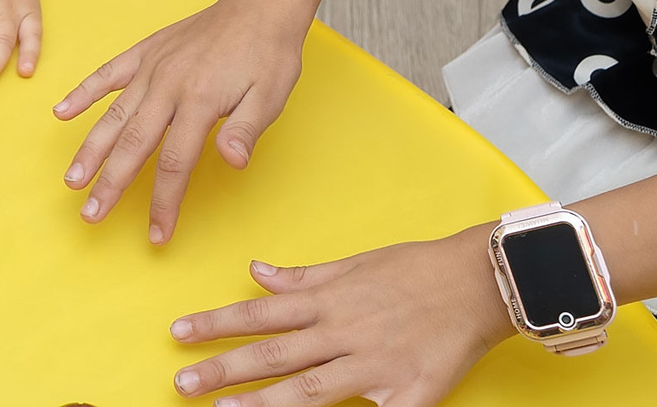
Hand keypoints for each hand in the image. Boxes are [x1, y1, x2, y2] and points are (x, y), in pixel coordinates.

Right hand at [55, 0, 311, 243]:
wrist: (259, 7)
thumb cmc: (269, 56)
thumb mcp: (271, 96)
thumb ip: (246, 130)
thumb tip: (233, 162)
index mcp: (199, 100)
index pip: (176, 163)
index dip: (164, 202)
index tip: (156, 234)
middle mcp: (167, 85)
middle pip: (133, 143)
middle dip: (110, 183)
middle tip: (90, 215)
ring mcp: (152, 67)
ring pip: (114, 114)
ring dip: (90, 148)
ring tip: (72, 178)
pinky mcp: (145, 52)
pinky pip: (107, 74)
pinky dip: (83, 93)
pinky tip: (61, 113)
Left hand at [166, 227, 509, 405]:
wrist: (478, 281)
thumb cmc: (414, 269)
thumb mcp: (352, 263)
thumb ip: (301, 276)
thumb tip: (254, 271)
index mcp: (326, 301)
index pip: (258, 314)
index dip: (215, 322)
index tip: (178, 331)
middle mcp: (342, 331)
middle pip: (272, 354)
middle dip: (223, 368)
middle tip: (182, 382)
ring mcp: (373, 364)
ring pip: (308, 387)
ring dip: (263, 403)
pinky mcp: (409, 392)